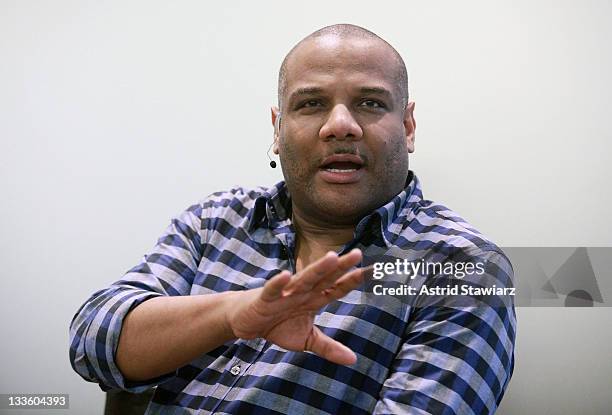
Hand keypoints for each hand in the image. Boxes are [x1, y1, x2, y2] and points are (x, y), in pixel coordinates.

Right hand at [226, 249, 364, 364]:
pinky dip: (278, 283)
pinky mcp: (265, 299)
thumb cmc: (278, 325)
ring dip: (317, 269)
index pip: (336, 289)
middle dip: (340, 267)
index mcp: (313, 300)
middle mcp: (302, 292)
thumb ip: (329, 348)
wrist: (246, 322)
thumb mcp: (306, 340)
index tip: (371, 270)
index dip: (352, 281)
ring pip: (303, 279)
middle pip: (324, 278)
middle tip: (357, 254)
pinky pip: (272, 290)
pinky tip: (285, 275)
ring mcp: (285, 294)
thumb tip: (353, 360)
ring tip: (331, 257)